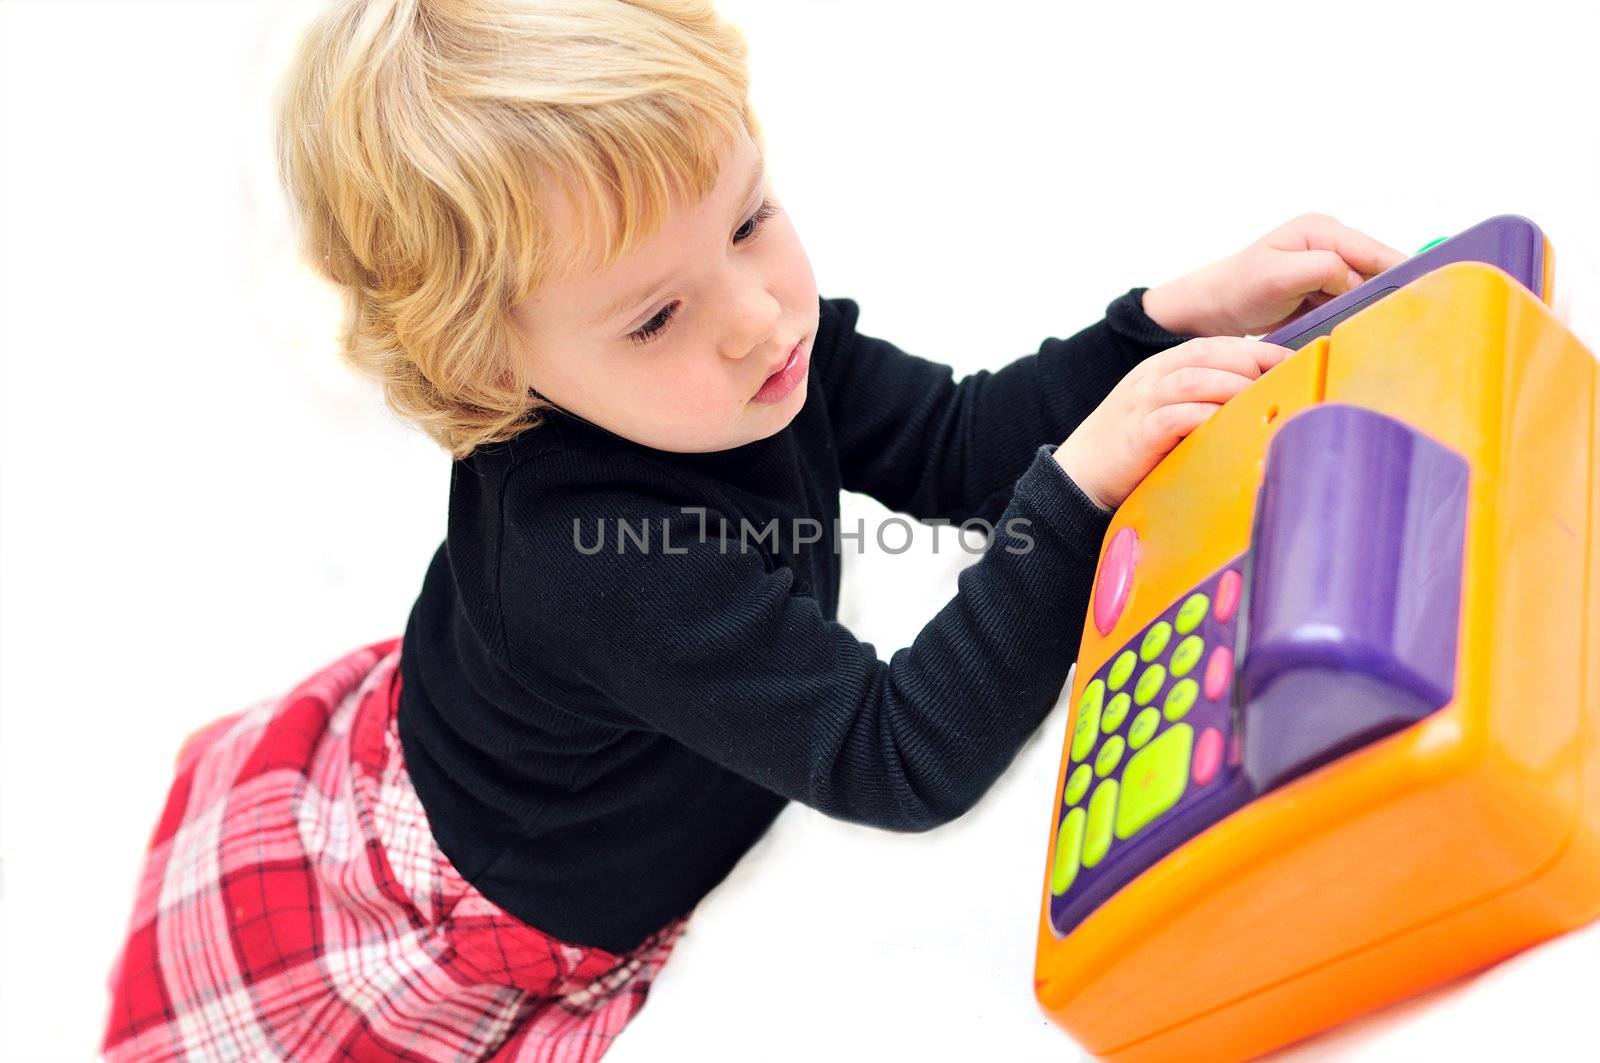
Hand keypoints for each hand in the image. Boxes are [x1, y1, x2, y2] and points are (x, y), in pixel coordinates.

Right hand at [1053, 337, 1289, 510]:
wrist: (1077, 478)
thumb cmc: (1131, 449)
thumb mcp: (1165, 412)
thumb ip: (1202, 401)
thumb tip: (1260, 402)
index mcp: (1161, 368)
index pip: (1216, 345)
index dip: (1258, 350)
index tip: (1293, 362)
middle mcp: (1152, 378)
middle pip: (1209, 354)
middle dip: (1253, 363)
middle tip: (1286, 380)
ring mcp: (1141, 404)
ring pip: (1194, 378)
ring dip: (1232, 386)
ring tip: (1261, 401)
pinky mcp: (1137, 435)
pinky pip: (1173, 416)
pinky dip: (1202, 416)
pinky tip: (1225, 424)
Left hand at [1141, 214, 1406, 336]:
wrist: (1207, 312)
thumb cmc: (1234, 289)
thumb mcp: (1276, 277)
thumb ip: (1319, 270)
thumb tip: (1353, 275)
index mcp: (1320, 231)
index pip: (1374, 250)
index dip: (1401, 271)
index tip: (1426, 291)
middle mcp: (1328, 246)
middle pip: (1376, 271)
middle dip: (1388, 294)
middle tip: (1405, 321)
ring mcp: (1325, 270)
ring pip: (1365, 291)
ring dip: (1370, 311)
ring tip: (1385, 332)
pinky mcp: (1321, 292)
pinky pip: (1348, 306)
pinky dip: (1353, 319)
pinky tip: (1359, 335)